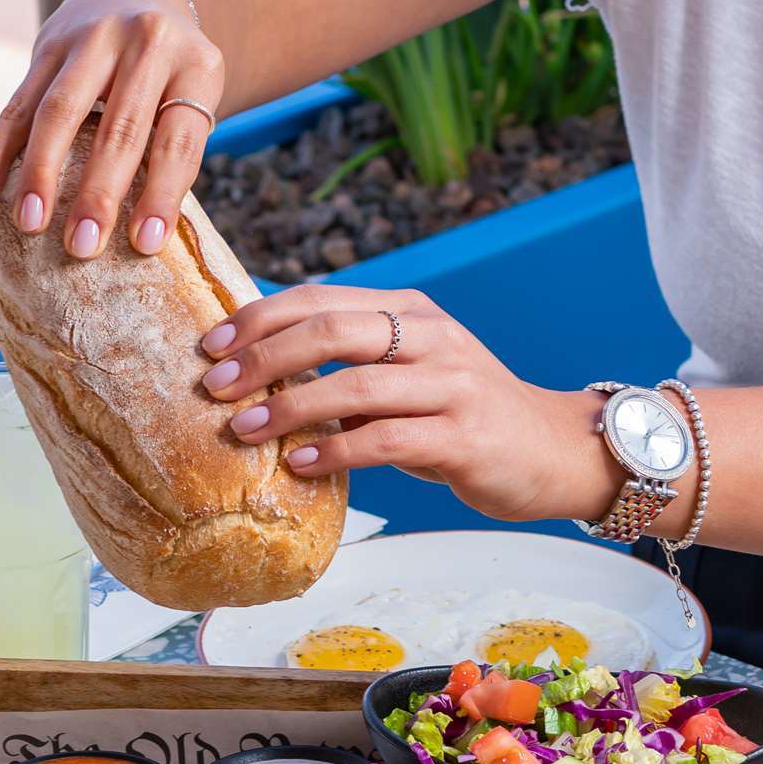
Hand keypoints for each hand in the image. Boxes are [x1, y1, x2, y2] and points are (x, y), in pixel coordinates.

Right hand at [0, 0, 226, 261]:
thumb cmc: (172, 75)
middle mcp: (146, 42)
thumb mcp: (194, 100)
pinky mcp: (48, 43)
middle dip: (97, 191)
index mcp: (195, 65)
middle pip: (120, 126)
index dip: (162, 194)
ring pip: (60, 110)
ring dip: (40, 171)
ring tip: (29, 223)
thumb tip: (139, 238)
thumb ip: (172, 153)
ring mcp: (93, 37)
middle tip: (81, 246)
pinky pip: (18, 103)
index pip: (178, 139)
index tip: (144, 243)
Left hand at [199, 285, 622, 526]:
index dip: (259, 319)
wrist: (551, 451)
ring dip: (290, 408)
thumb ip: (351, 369)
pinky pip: (387, 439)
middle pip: (332, 331)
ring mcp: (452, 384)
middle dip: (264, 357)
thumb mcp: (408, 377)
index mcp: (411, 312)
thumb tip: (262, 376)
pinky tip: (299, 463)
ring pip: (356, 385)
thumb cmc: (462, 419)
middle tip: (217, 386)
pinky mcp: (464, 436)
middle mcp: (432, 337)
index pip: (321, 300)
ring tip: (243, 431)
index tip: (211, 346)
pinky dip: (335, 451)